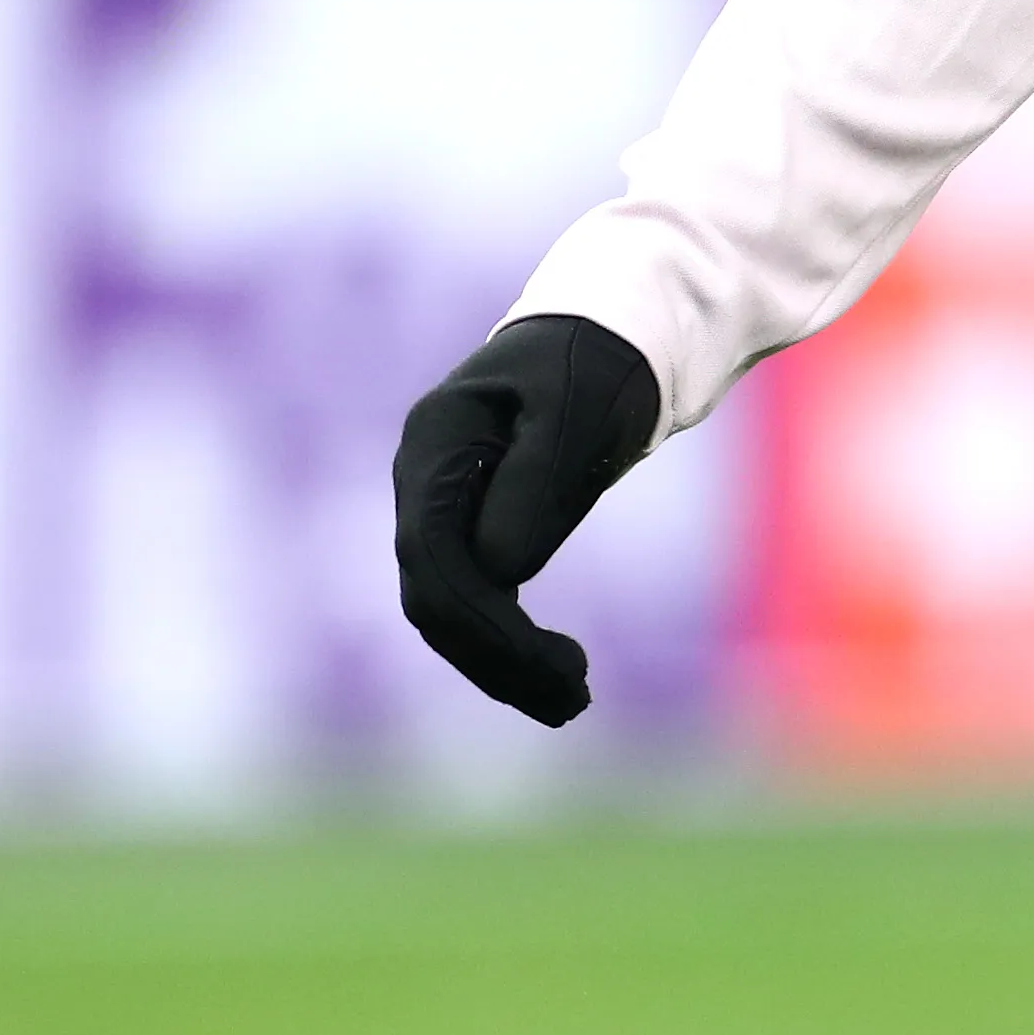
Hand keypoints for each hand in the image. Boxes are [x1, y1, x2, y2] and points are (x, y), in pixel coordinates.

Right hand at [391, 314, 662, 724]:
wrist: (609, 334)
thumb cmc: (599, 359)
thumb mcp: (580, 407)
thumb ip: (541, 479)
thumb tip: (502, 571)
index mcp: (436, 443)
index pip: (431, 552)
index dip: (482, 618)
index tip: (554, 663)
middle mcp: (424, 480)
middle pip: (434, 593)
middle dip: (496, 655)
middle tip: (576, 699)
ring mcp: (443, 506)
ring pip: (449, 606)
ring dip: (502, 662)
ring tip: (574, 700)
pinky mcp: (472, 528)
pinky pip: (476, 598)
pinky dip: (509, 642)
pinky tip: (557, 673)